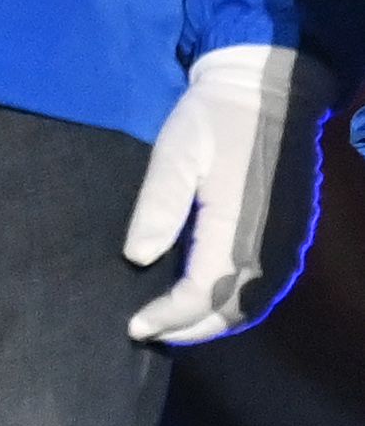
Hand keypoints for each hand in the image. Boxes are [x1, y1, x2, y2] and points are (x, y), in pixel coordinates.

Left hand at [124, 44, 329, 344]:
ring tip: (171, 326)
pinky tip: (206, 303)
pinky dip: (236, 306)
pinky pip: (266, 288)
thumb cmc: (212, 119)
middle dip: (191, 329)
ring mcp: (288, 243)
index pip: (204, 293)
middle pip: (234, 310)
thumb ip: (158, 204)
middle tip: (148, 334)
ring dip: (214, 323)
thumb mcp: (175, 151)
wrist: (268, 91)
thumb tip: (137, 257)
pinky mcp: (292, 236)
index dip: (170, 316)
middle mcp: (271, 244)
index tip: (134, 326)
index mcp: (240, 226)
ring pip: (254, 305)